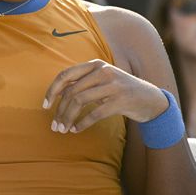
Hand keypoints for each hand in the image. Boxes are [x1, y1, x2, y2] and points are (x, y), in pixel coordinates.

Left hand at [43, 60, 168, 132]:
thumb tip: (58, 94)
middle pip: (71, 91)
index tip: (44, 106)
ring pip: (80, 102)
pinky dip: (82, 123)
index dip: (52, 90)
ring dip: (68, 118)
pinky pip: (94, 113)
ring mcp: (113, 85)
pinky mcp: (120, 101)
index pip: (66, 75)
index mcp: (96, 64)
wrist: (151, 100)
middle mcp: (103, 71)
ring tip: (63, 130)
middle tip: (54, 126)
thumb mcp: (102, 82)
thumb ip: (83, 83)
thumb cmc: (120, 91)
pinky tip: (76, 130)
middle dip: (59, 110)